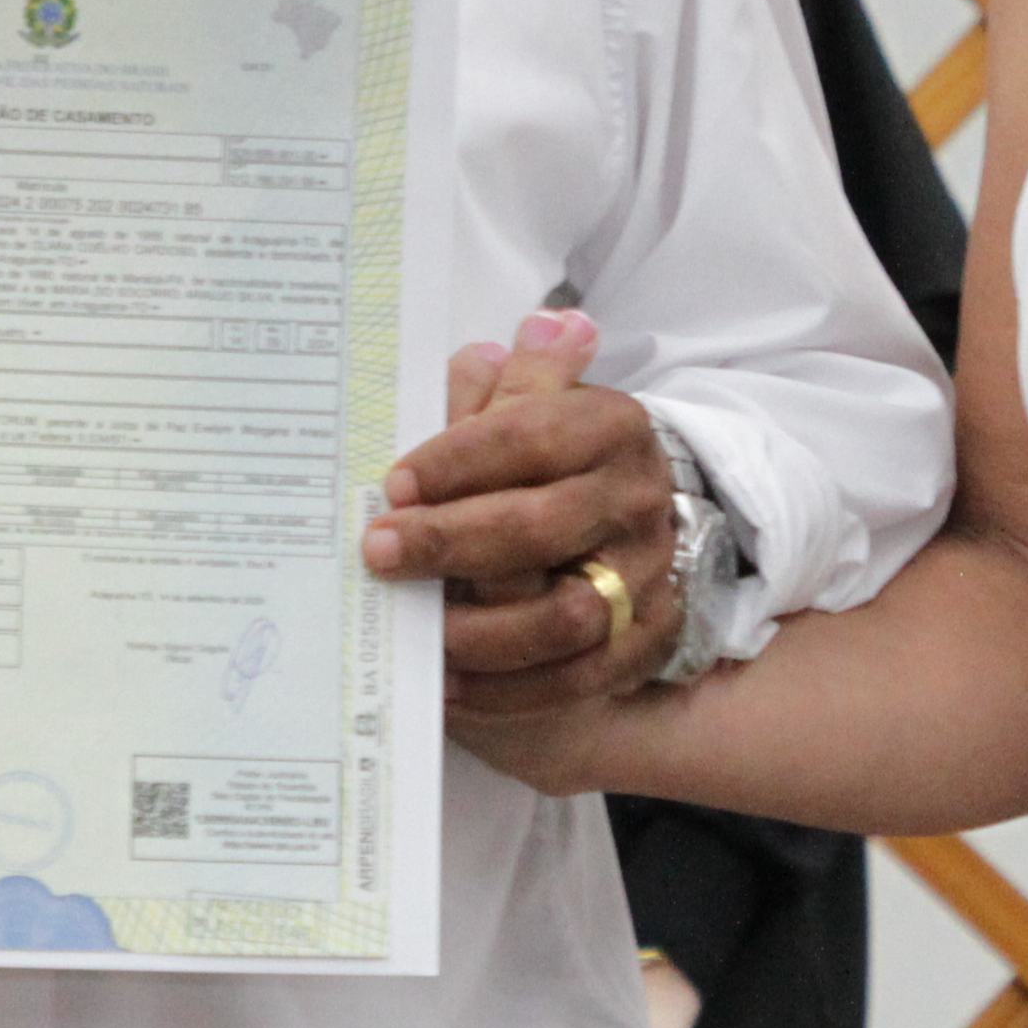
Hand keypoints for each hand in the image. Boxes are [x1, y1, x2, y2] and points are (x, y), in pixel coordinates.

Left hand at [369, 308, 678, 715]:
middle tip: (380, 551)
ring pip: (564, 615)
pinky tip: (448, 681)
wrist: (640, 524)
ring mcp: (647, 576)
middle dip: (450, 542)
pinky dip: (507, 690)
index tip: (393, 484)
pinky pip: (575, 680)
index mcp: (612, 427)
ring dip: (477, 629)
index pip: (531, 434)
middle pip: (541, 526)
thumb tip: (517, 337)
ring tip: (414, 626)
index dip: (457, 460)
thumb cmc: (561, 461)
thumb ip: (513, 382)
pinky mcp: (643, 641)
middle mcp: (636, 500)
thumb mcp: (542, 407)